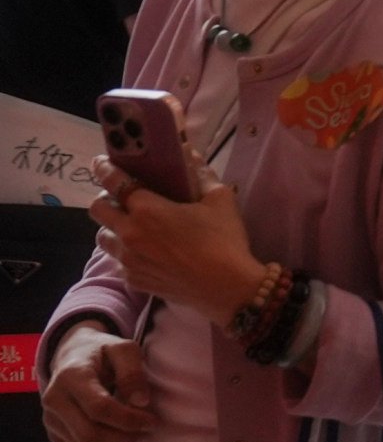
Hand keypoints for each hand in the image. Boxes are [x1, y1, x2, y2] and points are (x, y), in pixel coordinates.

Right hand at [40, 335, 154, 441]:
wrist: (73, 357)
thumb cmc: (103, 352)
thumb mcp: (124, 349)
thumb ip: (133, 372)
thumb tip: (140, 402)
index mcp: (71, 377)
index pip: (99, 409)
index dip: (130, 420)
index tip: (152, 420)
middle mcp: (54, 401)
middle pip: (89, 436)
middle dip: (125, 437)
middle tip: (146, 429)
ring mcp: (51, 421)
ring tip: (135, 435)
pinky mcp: (55, 435)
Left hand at [90, 175, 268, 328]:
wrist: (227, 287)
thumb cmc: (224, 240)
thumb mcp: (220, 199)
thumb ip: (200, 173)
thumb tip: (188, 153)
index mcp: (147, 209)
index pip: (113, 181)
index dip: (104, 168)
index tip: (103, 163)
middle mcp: (129, 232)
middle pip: (97, 209)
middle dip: (106, 199)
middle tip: (124, 198)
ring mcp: (127, 259)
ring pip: (103, 236)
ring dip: (113, 228)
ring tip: (134, 228)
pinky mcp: (132, 279)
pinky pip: (118, 261)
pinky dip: (128, 252)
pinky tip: (149, 253)